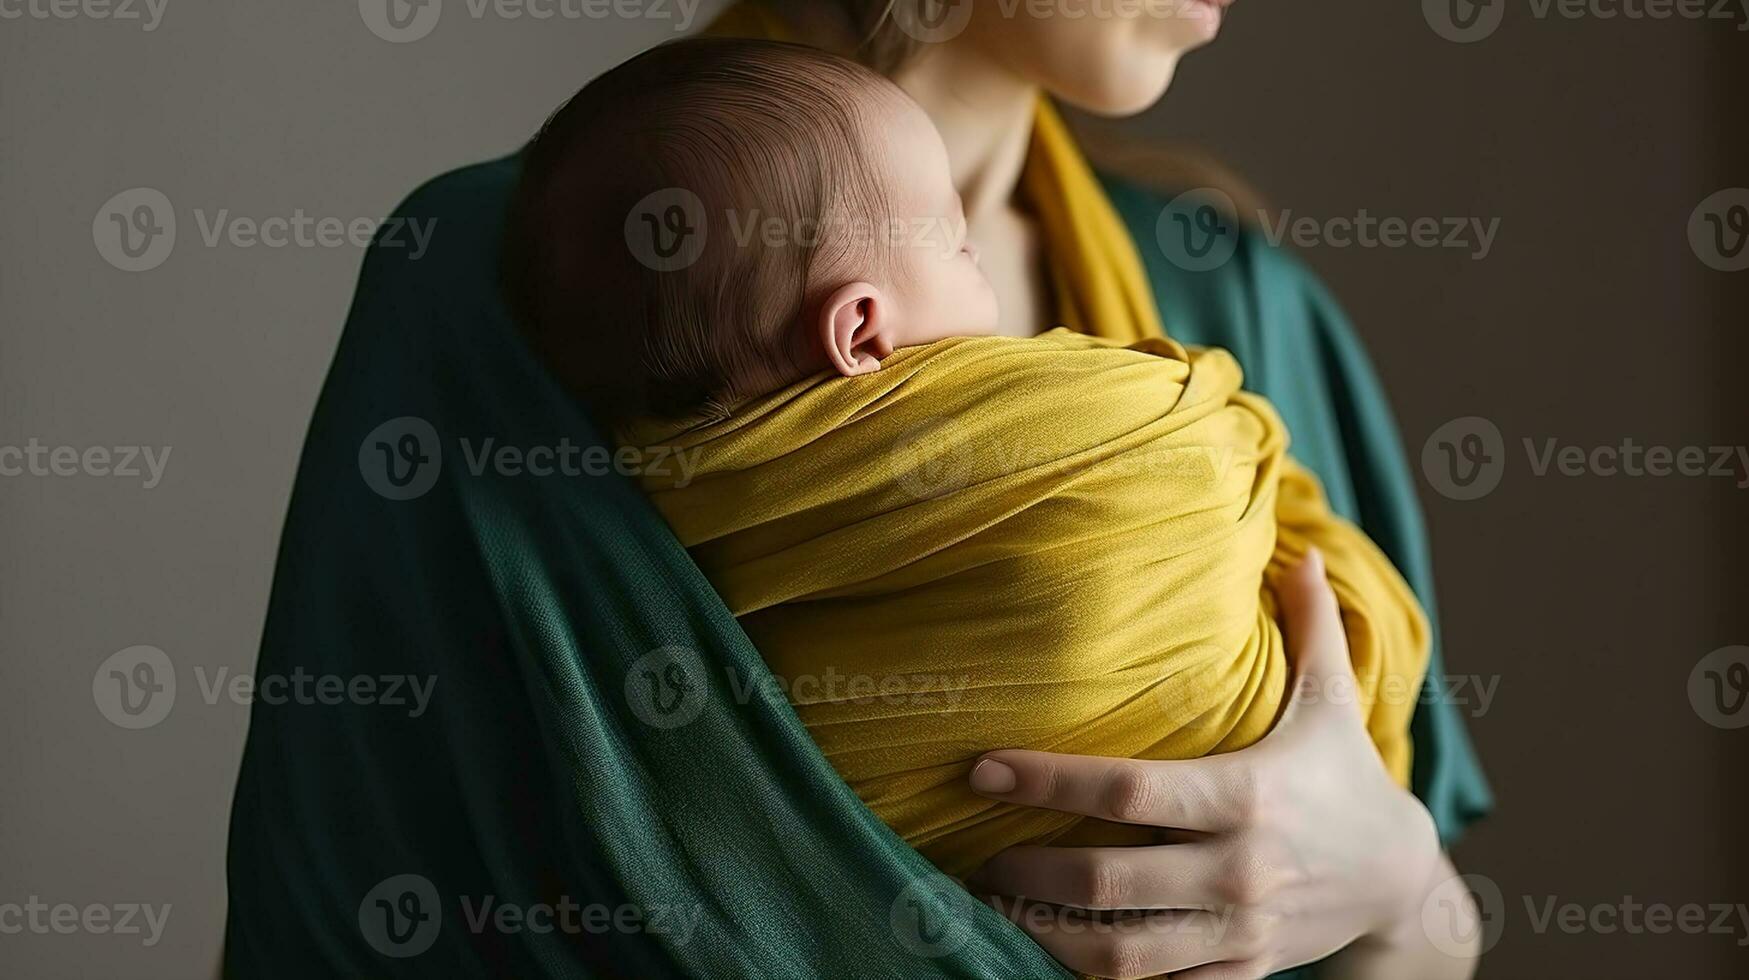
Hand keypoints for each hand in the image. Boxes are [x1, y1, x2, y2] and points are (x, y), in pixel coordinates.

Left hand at [963, 549, 1445, 979]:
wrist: (1401, 882)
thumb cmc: (1347, 777)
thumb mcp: (1332, 701)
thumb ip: (1311, 626)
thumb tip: (1303, 546)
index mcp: (1246, 795)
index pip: (1127, 790)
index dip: (1047, 780)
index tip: (983, 767)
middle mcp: (1238, 869)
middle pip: (1107, 880)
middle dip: (1028, 871)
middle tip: (978, 851)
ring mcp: (1238, 928)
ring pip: (1123, 951)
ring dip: (1047, 934)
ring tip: (997, 906)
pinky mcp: (1241, 971)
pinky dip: (1103, 975)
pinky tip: (1054, 948)